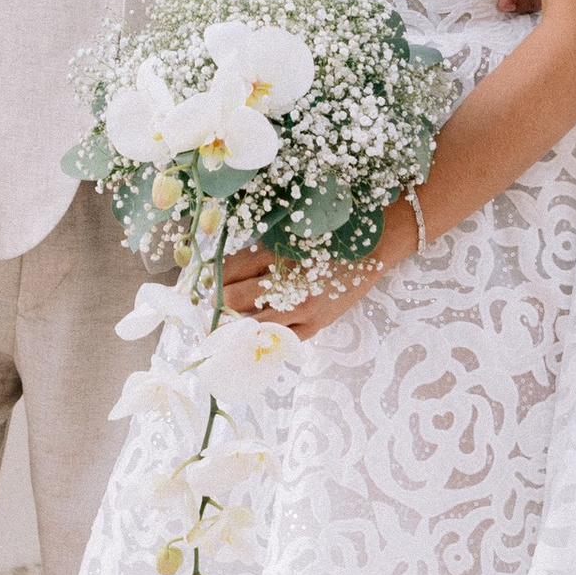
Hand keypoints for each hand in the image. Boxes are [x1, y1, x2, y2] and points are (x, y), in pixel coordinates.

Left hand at [219, 199, 416, 337]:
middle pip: (233, 298)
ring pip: (252, 324)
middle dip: (216, 302)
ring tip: (223, 327)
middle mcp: (286, 282)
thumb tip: (221, 272)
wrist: (372, 247)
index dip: (211, 279)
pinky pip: (279, 340)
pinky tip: (254, 336)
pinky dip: (263, 338)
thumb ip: (258, 252)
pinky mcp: (315, 324)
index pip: (228, 271)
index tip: (203, 284)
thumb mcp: (290, 234)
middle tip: (210, 305)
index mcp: (277, 254)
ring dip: (233, 325)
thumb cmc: (329, 235)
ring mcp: (301, 308)